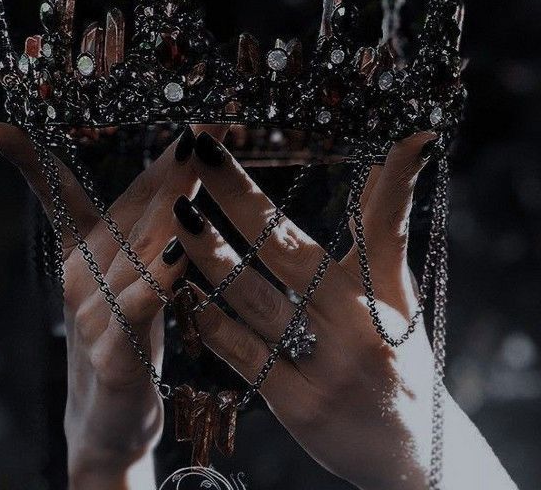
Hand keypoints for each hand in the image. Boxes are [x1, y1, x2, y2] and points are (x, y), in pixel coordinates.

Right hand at [0, 123, 221, 489]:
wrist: (108, 421)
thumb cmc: (124, 338)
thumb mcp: (129, 282)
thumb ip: (140, 237)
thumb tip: (170, 196)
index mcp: (85, 255)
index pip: (68, 194)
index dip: (38, 159)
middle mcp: (82, 278)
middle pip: (130, 208)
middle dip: (172, 161)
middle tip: (204, 122)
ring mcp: (95, 316)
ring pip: (137, 250)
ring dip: (171, 203)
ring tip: (197, 161)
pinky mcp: (115, 356)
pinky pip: (138, 309)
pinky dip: (156, 279)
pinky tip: (178, 252)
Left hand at [172, 131, 516, 489]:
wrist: (412, 451)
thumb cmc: (401, 360)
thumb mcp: (396, 294)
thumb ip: (382, 231)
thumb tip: (391, 158)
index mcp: (378, 291)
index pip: (375, 221)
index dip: (363, 179)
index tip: (325, 138)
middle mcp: (352, 323)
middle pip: (284, 249)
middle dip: (238, 195)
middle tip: (200, 151)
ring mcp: (324, 366)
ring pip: (252, 298)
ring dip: (210, 253)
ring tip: (178, 214)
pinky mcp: (298, 406)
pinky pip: (243, 354)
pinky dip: (210, 320)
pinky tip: (183, 291)